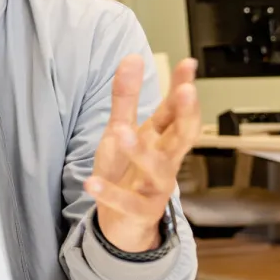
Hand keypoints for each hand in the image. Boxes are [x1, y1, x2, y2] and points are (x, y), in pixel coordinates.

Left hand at [86, 55, 200, 252]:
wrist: (122, 222)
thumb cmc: (126, 171)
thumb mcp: (121, 130)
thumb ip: (126, 97)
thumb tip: (133, 57)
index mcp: (161, 139)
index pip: (175, 111)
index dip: (182, 88)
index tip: (188, 64)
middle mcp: (165, 161)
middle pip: (182, 137)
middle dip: (186, 115)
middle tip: (186, 92)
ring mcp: (156, 187)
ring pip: (157, 169)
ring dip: (140, 151)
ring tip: (121, 132)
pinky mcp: (141, 211)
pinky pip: (127, 202)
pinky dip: (110, 193)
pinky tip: (91, 183)